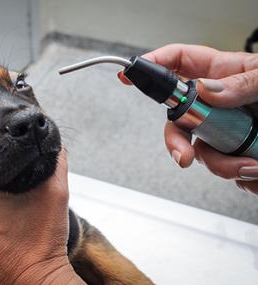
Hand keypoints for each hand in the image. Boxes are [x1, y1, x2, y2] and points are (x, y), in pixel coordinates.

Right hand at [118, 44, 257, 193]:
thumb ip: (240, 82)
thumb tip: (206, 91)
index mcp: (221, 74)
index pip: (177, 62)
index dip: (151, 66)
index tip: (129, 76)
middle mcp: (217, 102)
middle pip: (177, 119)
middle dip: (177, 142)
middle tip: (186, 155)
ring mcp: (225, 128)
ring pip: (200, 151)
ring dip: (223, 165)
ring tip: (254, 164)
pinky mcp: (237, 150)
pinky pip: (224, 167)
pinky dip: (242, 175)